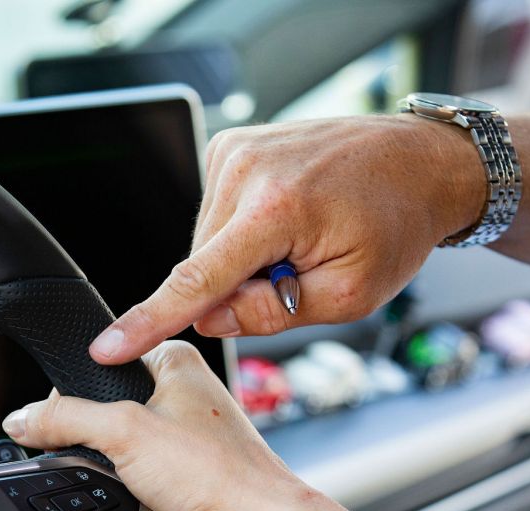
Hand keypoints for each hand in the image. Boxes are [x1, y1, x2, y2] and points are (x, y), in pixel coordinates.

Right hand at [2, 342, 326, 510]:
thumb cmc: (220, 474)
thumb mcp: (123, 433)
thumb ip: (64, 420)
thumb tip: (22, 418)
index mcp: (175, 360)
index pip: (100, 359)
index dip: (72, 390)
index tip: (58, 417)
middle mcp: (185, 392)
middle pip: (106, 406)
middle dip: (94, 437)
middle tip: (108, 458)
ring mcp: (187, 435)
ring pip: (121, 446)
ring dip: (115, 468)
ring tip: (134, 483)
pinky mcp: (187, 473)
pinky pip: (139, 476)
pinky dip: (132, 490)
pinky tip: (144, 502)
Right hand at [88, 115, 483, 363]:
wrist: (422, 161)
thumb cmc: (396, 223)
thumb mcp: (348, 294)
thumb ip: (272, 315)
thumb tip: (210, 319)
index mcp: (277, 207)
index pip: (197, 279)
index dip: (149, 320)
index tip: (107, 346)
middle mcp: (246, 169)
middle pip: (204, 265)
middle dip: (239, 287)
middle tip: (297, 274)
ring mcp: (235, 150)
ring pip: (208, 241)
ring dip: (242, 258)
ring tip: (299, 238)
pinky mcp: (232, 145)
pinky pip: (216, 214)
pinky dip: (243, 231)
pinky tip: (285, 219)